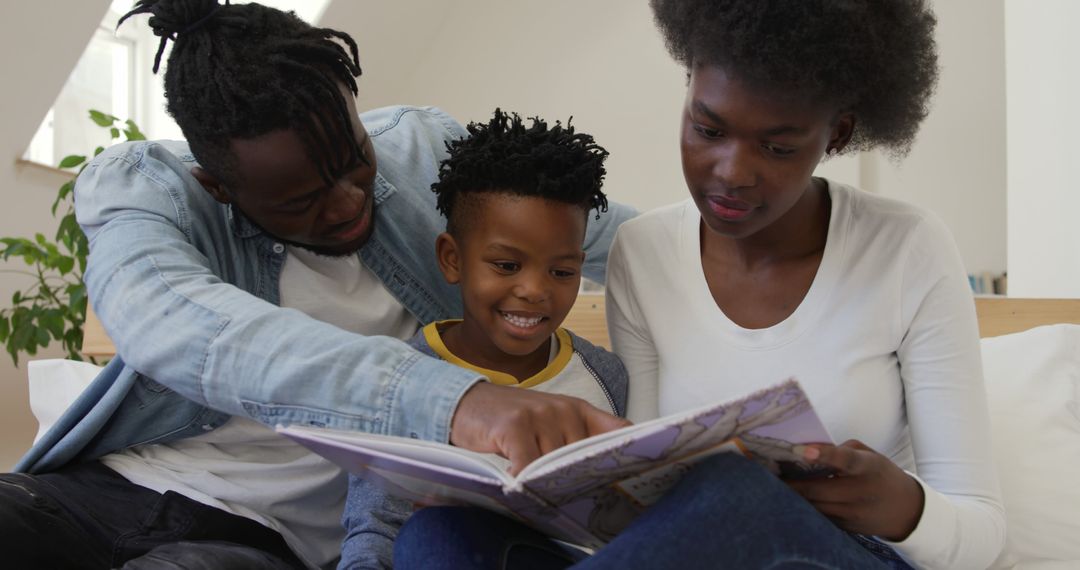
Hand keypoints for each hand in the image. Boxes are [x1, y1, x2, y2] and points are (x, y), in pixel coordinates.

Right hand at [450, 382, 630, 474]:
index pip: (618, 431)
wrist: (467, 402)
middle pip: (584, 459)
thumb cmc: (511, 419)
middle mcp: (565, 409)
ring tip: (538, 490)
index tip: (632, 479)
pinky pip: (528, 465)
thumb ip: (579, 438)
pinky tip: (519, 487)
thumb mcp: (551, 423)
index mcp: (579, 410)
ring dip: (546, 484)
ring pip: (556, 466)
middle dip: (575, 481)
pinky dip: (524, 482)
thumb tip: (606, 473)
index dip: (628, 454)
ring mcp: (540, 415)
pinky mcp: (515, 425)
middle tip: (568, 497)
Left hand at [787, 440, 924, 540]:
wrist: (906, 511)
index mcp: (868, 468)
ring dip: (793, 496)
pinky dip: (804, 507)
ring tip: (774, 484)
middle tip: (767, 471)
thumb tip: (810, 450)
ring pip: (814, 505)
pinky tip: (792, 498)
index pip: (846, 460)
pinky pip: (819, 516)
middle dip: (791, 482)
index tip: (803, 450)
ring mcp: (852, 514)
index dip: (825, 455)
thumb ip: (843, 450)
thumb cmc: (881, 475)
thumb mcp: (870, 456)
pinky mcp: (846, 528)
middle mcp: (860, 493)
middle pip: (818, 489)